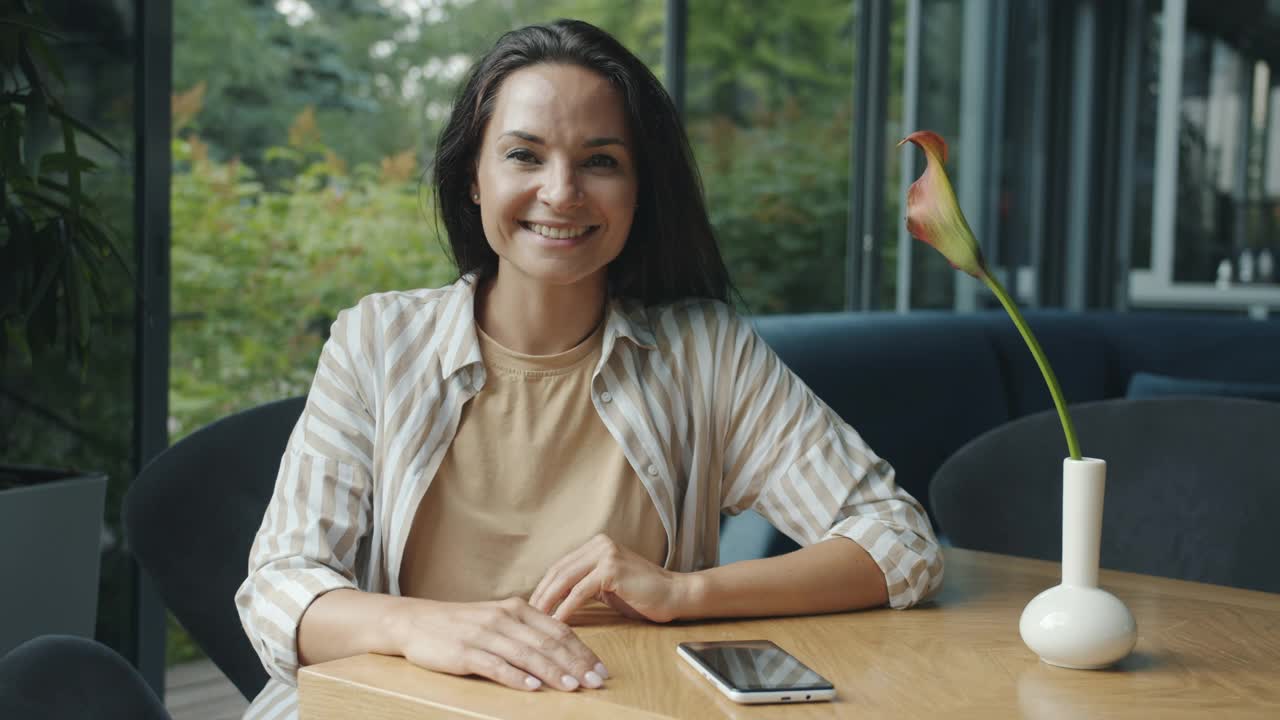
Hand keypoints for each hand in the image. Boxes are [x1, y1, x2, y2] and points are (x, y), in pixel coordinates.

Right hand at [393, 596, 608, 692]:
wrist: (415, 621)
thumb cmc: (461, 624)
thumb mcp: (498, 619)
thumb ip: (527, 630)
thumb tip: (561, 647)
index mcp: (516, 608)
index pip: (559, 630)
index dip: (583, 651)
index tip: (601, 669)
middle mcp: (504, 618)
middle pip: (548, 643)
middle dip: (576, 664)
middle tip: (596, 681)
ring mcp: (485, 634)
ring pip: (527, 654)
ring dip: (553, 672)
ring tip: (573, 686)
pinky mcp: (465, 651)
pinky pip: (496, 665)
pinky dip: (516, 677)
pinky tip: (532, 687)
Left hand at [529, 534, 689, 623]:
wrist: (674, 594)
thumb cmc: (641, 594)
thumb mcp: (606, 585)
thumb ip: (583, 584)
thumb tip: (553, 597)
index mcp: (596, 545)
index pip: (560, 566)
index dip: (543, 588)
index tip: (531, 607)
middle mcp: (599, 544)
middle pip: (558, 572)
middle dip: (541, 596)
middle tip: (527, 617)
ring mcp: (605, 554)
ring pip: (565, 580)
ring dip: (548, 603)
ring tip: (537, 621)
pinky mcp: (611, 570)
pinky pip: (579, 593)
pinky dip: (565, 609)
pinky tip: (557, 623)